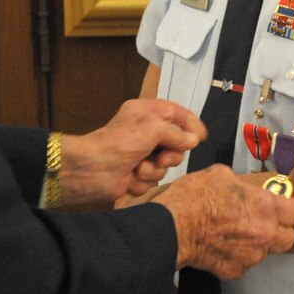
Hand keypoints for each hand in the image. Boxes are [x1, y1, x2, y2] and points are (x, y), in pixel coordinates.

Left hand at [58, 99, 205, 207]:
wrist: (93, 169)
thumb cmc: (121, 142)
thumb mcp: (153, 128)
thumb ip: (177, 133)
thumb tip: (193, 140)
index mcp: (147, 113)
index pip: (177, 114)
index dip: (191, 124)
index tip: (201, 137)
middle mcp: (145, 132)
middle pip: (176, 144)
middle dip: (171, 155)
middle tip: (162, 158)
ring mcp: (141, 154)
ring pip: (165, 166)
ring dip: (154, 170)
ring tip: (140, 169)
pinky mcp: (136, 174)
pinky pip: (153, 179)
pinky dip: (143, 180)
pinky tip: (130, 178)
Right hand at [151, 165, 293, 278]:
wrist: (172, 227)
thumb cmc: (194, 196)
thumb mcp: (220, 174)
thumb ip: (242, 185)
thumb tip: (243, 189)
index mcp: (265, 206)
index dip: (285, 208)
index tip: (275, 207)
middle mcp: (265, 233)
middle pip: (289, 238)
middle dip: (278, 231)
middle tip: (261, 224)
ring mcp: (251, 256)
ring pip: (264, 252)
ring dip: (255, 245)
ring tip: (234, 235)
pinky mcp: (236, 271)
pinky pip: (243, 263)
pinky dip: (235, 257)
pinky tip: (220, 246)